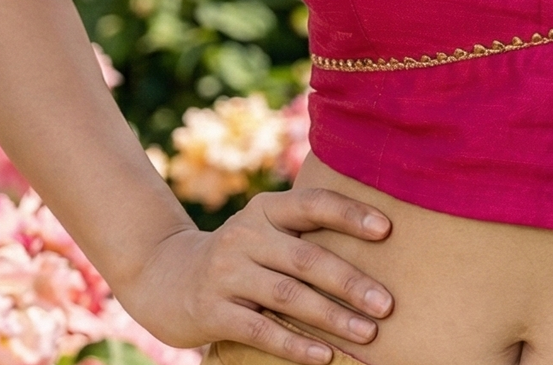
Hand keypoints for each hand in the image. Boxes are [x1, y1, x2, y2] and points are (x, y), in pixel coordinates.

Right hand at [119, 186, 393, 363]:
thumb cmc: (240, 254)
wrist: (165, 276)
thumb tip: (380, 240)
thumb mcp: (265, 229)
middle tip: (388, 303)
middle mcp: (247, 235)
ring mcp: (227, 273)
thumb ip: (304, 231)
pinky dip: (295, 344)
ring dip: (332, 316)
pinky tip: (325, 356)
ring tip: (368, 333)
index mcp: (267, 209)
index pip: (314, 203)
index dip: (350, 214)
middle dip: (351, 282)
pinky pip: (261, 329)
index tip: (386, 230)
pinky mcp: (212, 310)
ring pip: (289, 295)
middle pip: (308, 258)